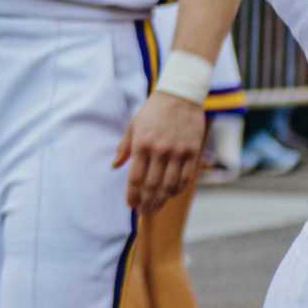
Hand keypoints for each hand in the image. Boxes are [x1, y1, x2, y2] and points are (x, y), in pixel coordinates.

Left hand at [114, 93, 205, 212]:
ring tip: (155, 207)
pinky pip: (186, 178)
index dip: (132, 195)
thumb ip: (124, 147)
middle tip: (143, 212)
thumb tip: (115, 166)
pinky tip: (171, 194)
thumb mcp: (134, 125)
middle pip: (152, 186)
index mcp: (142, 144)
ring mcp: (178, 152)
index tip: (130, 205)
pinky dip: (178, 189)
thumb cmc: (153, 110)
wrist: (180, 96)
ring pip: (170, 185)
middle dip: (146, 202)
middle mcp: (160, 151)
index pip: (136, 178)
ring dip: (162, 200)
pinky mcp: (193, 152)